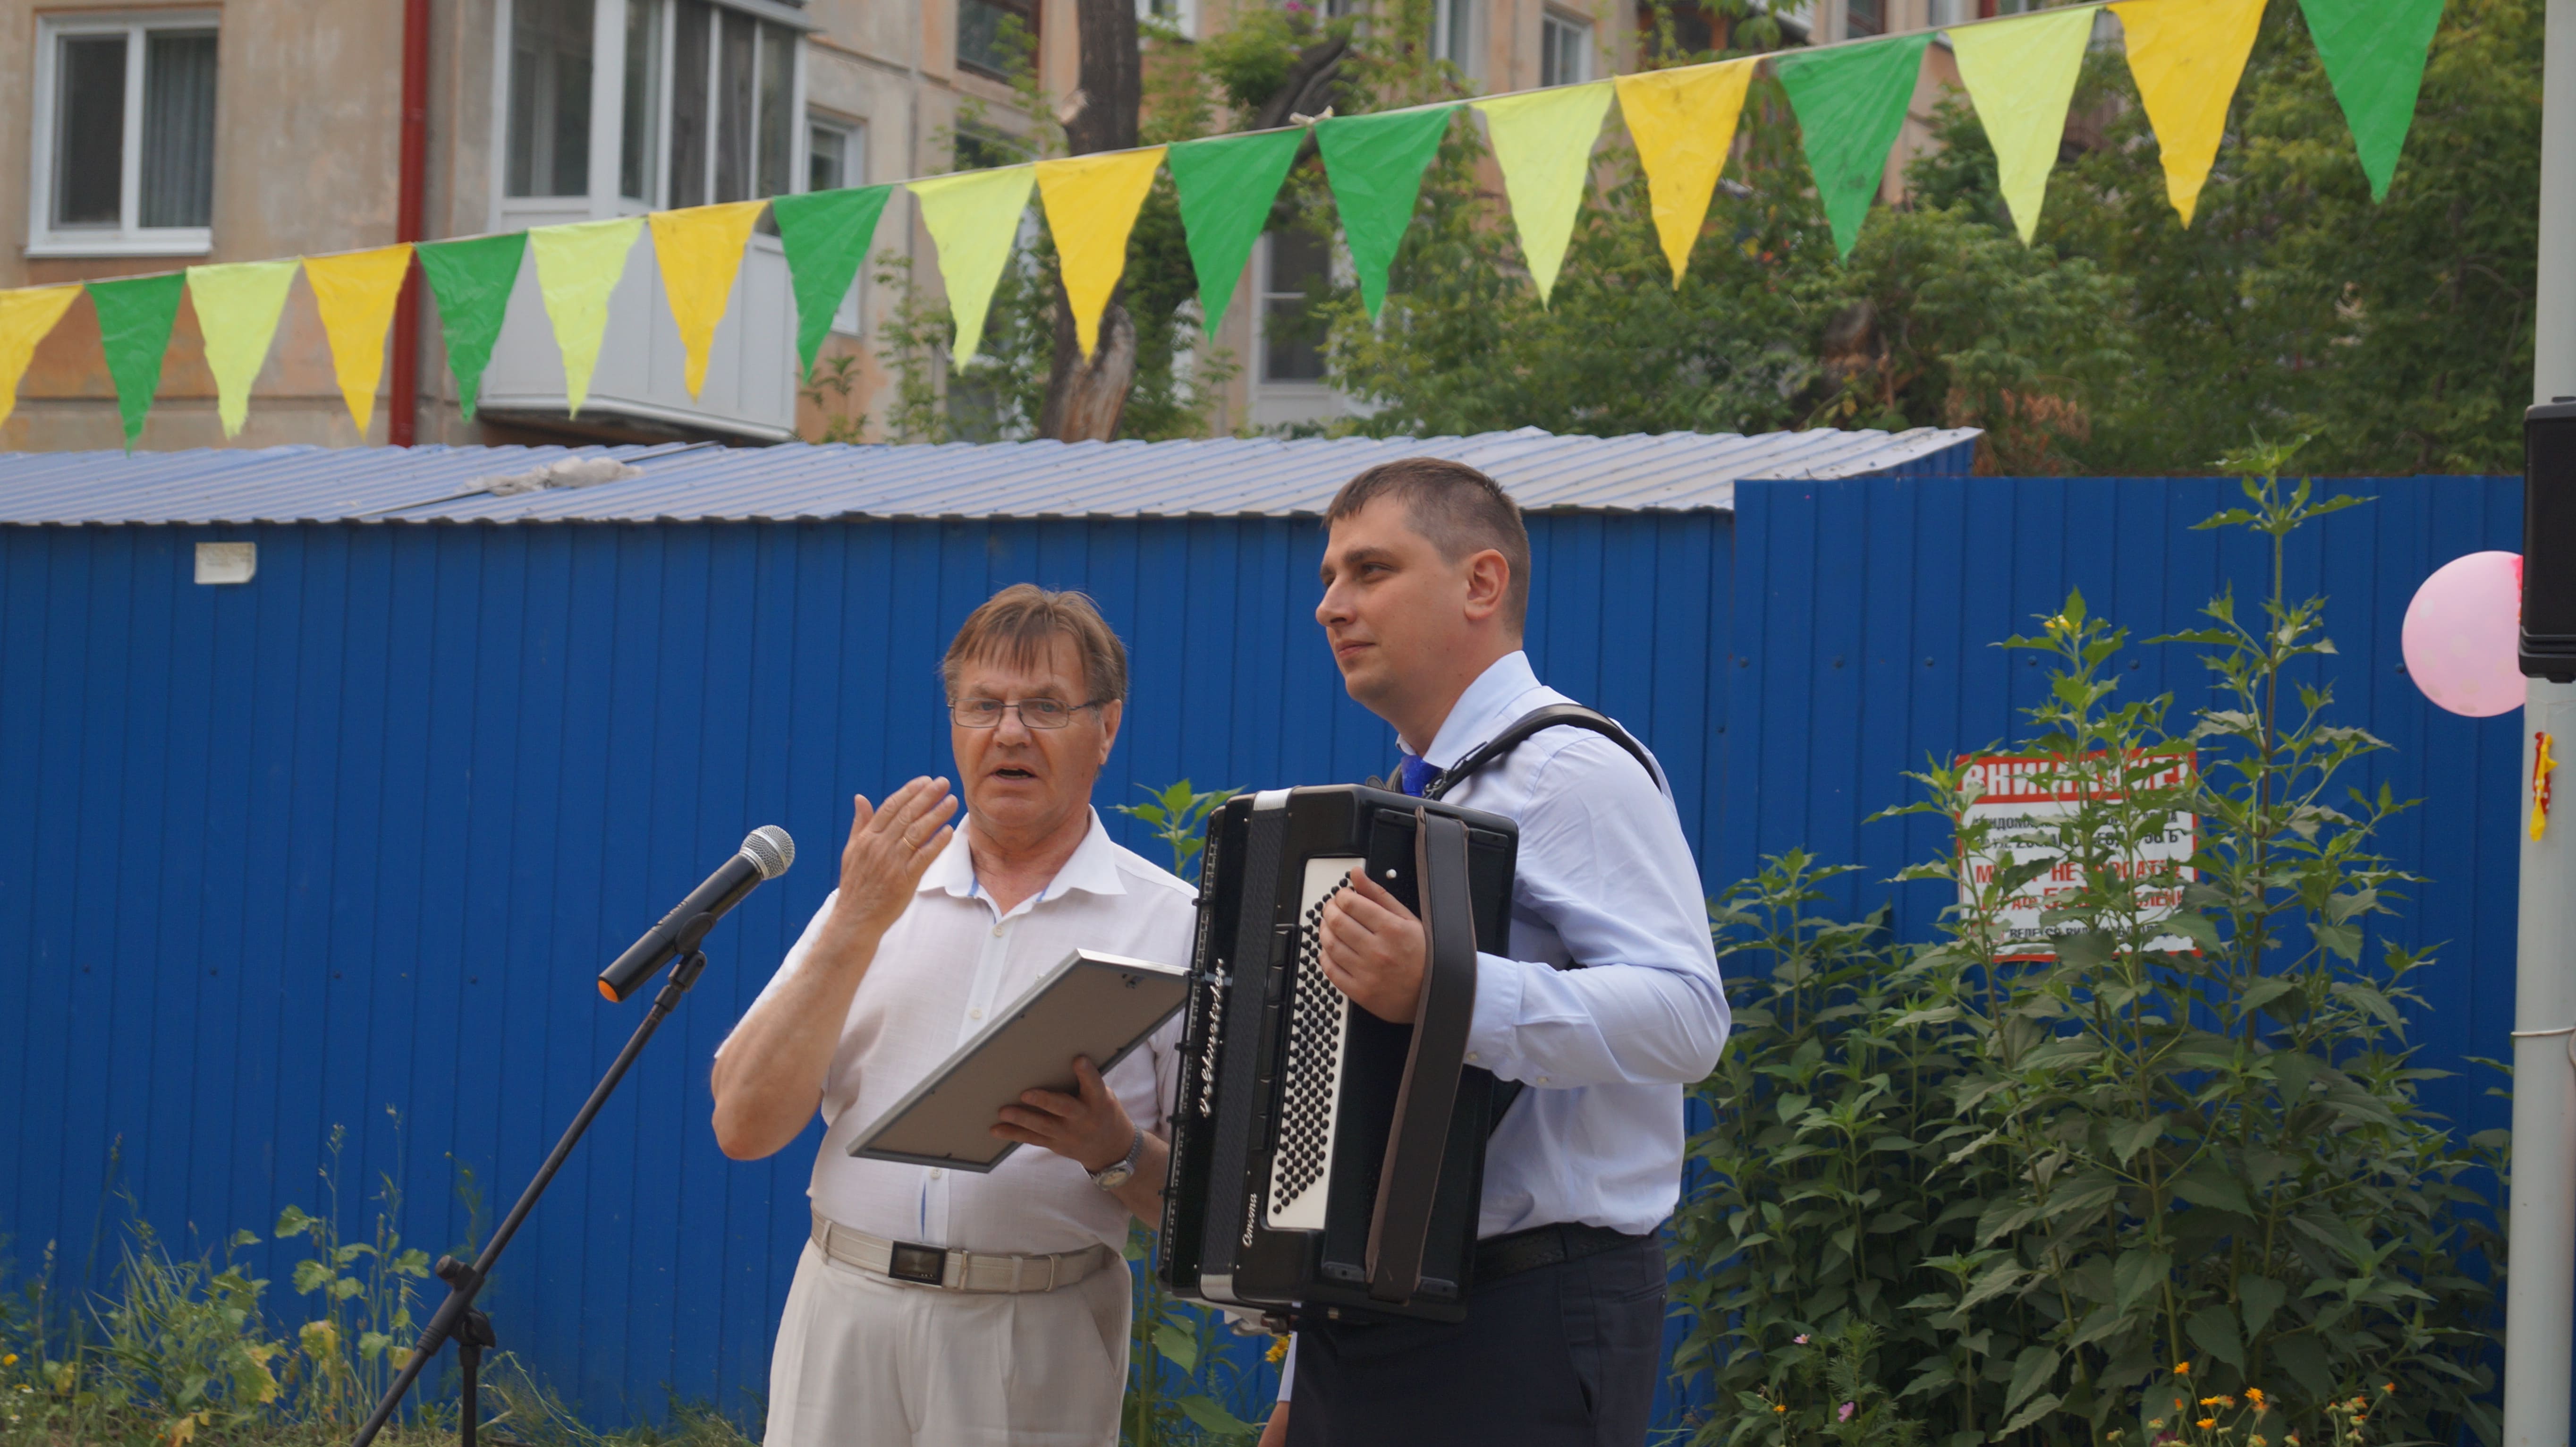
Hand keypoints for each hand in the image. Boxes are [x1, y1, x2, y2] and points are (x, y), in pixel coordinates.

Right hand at [822, 777, 957, 944]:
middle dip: (927, 796)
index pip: (890, 807)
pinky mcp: (905, 880)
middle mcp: (879, 847)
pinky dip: (937, 843)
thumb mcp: (851, 851)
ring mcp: (892, 863)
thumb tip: (860, 798)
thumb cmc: (855, 885)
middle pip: (906, 815)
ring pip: (917, 832)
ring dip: (936, 815)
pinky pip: (924, 857)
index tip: (924, 780)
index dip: (909, 792)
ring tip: (951, 801)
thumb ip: (860, 824)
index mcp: (867, 838)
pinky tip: (949, 831)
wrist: (855, 919)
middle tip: (943, 783)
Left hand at [992, 1057, 1137, 1171]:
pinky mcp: (1056, 1143)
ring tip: (1003, 1111)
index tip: (1078, 1059)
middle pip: (1063, 1108)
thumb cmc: (1101, 1110)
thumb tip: (1057, 1060)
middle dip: (1044, 1101)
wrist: (1110, 1147)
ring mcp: (1068, 1134)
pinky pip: (1033, 1138)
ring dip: (1022, 1118)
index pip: (1094, 1085)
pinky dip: (1014, 1133)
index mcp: (1099, 1101)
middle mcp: (1084, 1118)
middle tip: (1026, 1093)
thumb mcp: (1102, 1096)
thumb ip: (1084, 1083)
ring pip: (1043, 1126)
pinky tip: (996, 1129)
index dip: (1086, 1073)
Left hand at [1317, 866, 1426, 1023]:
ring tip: (1331, 926)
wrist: (1432, 995)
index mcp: (1392, 929)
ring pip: (1330, 945)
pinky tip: (1332, 950)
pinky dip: (1325, 956)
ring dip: (1325, 931)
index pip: (1351, 903)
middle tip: (1333, 909)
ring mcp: (1367, 974)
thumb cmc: (1423, 956)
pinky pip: (1331, 970)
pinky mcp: (1360, 992)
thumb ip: (1379, 894)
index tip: (1343, 896)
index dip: (1341, 895)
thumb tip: (1357, 874)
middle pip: (1337, 922)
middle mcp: (1378, 951)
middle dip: (1330, 910)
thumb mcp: (1408, 919)